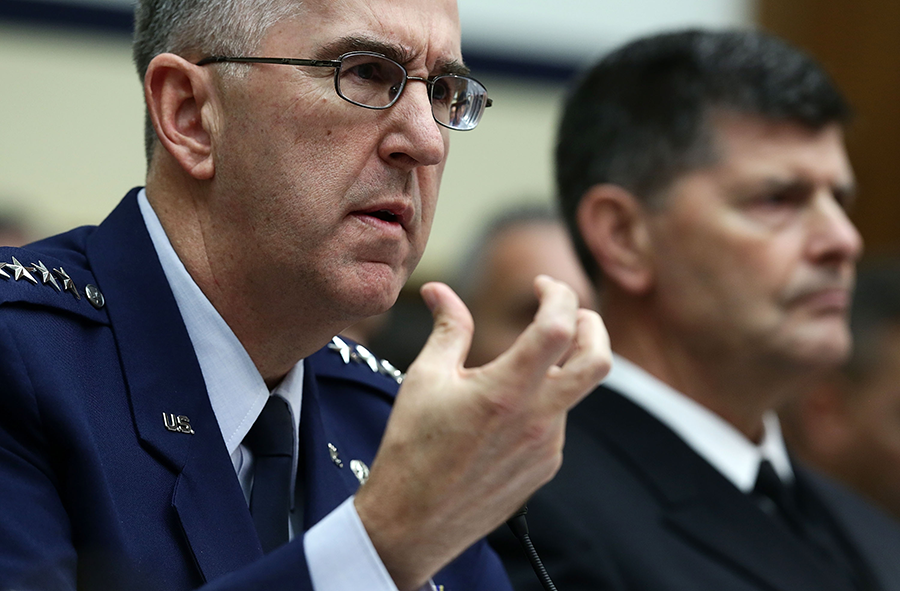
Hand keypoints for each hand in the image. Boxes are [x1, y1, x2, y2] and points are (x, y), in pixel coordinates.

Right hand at [354, 275, 610, 590]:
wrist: (413, 523)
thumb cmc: (412, 449)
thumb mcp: (424, 379)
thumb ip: (447, 329)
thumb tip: (439, 290)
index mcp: (507, 391)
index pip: (557, 328)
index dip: (556, 295)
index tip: (541, 286)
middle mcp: (537, 419)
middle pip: (598, 361)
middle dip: (592, 325)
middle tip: (572, 312)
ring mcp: (547, 447)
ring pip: (572, 391)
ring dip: (558, 367)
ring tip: (515, 367)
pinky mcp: (546, 467)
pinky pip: (557, 422)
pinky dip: (544, 401)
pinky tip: (507, 410)